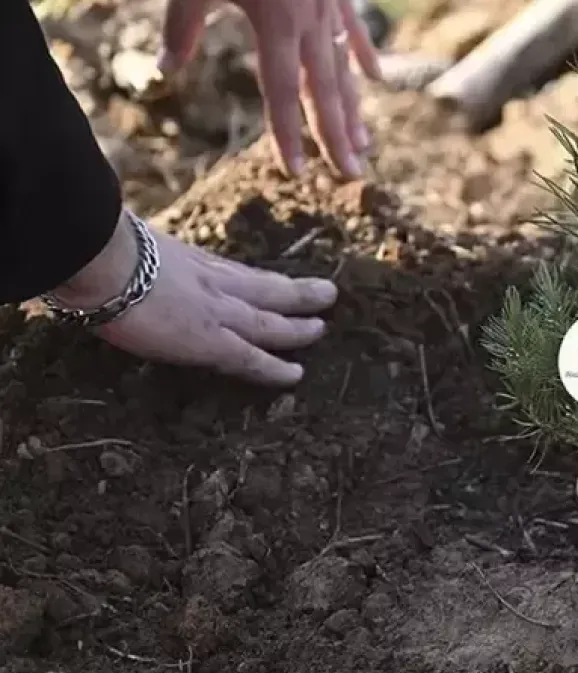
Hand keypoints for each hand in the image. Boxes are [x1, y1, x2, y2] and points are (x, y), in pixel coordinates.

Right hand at [51, 210, 336, 385]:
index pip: (234, 271)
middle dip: (298, 293)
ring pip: (271, 322)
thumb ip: (137, 252)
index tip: (276, 281)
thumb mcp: (129, 240)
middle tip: (327, 294)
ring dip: (299, 327)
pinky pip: (251, 359)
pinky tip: (296, 375)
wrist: (100, 260)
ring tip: (322, 328)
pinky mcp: (210, 342)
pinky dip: (274, 368)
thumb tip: (116, 252)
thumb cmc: (99, 245)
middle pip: (267, 289)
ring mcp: (217, 312)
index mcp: (191, 258)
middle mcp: (213, 282)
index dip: (259, 279)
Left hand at [159, 0, 382, 177]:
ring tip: (365, 146)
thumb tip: (166, 71)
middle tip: (352, 176)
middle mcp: (310, 21)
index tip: (299, 172)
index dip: (290, 136)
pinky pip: (353, 27)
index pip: (284, 93)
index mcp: (277, 23)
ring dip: (355, 108)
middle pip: (326, 90)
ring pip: (345, 66)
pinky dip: (364, 54)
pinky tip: (376, 79)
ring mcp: (328, 4)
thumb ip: (183, 26)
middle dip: (338, 136)